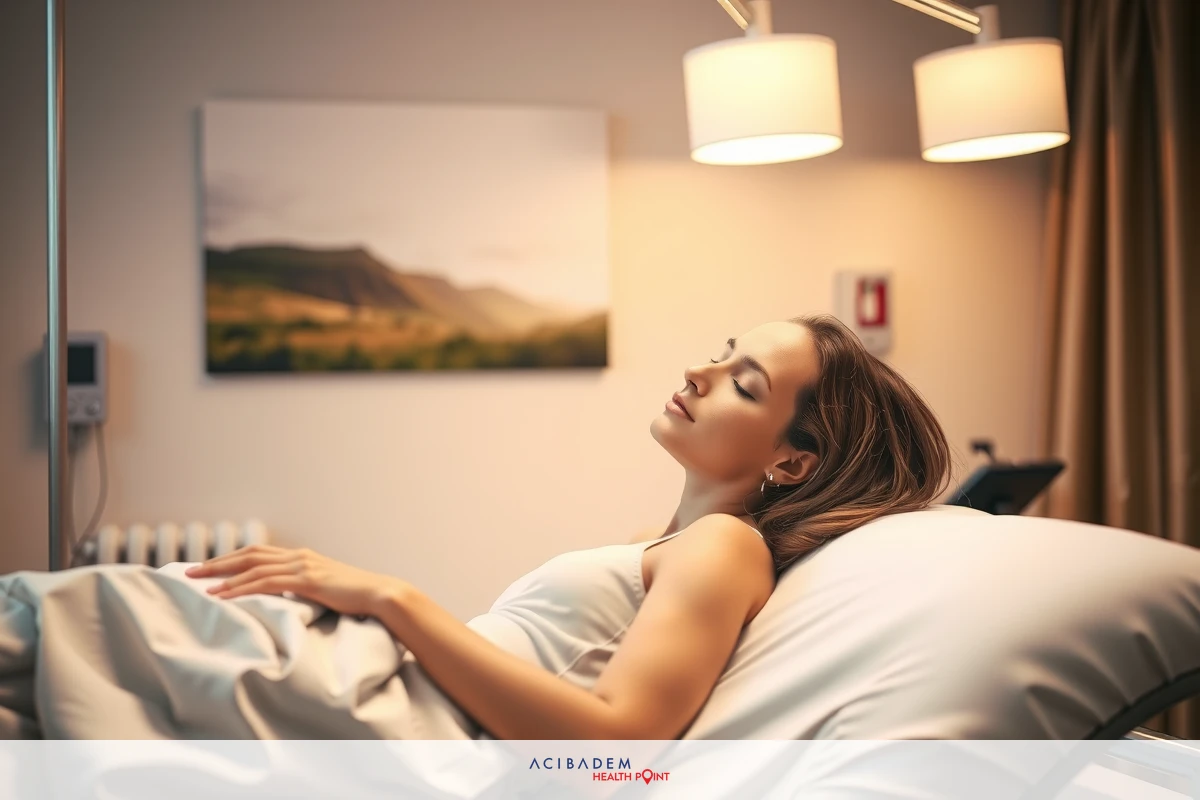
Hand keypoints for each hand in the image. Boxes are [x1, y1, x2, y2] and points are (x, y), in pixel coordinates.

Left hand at [185, 545, 406, 617]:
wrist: (380, 594)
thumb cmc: (356, 597)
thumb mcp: (326, 589)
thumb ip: (305, 589)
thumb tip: (287, 601)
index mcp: (302, 557)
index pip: (258, 553)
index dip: (230, 559)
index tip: (207, 568)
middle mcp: (299, 556)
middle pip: (248, 554)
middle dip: (217, 562)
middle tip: (189, 571)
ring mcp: (303, 565)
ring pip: (253, 567)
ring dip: (222, 575)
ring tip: (198, 584)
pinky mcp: (306, 579)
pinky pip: (266, 582)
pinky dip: (241, 587)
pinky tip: (224, 595)